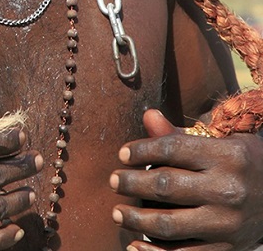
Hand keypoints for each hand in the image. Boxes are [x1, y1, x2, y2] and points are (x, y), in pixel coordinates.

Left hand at [109, 109, 262, 250]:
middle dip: (131, 183)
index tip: (122, 154)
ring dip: (136, 219)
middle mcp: (228, 190)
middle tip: (113, 181)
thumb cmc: (240, 164)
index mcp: (227, 156)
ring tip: (117, 212)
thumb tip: (148, 116)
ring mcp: (228, 225)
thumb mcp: (221, 143)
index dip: (142, 150)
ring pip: (169, 224)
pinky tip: (135, 245)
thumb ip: (182, 136)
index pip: (173, 149)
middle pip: (165, 186)